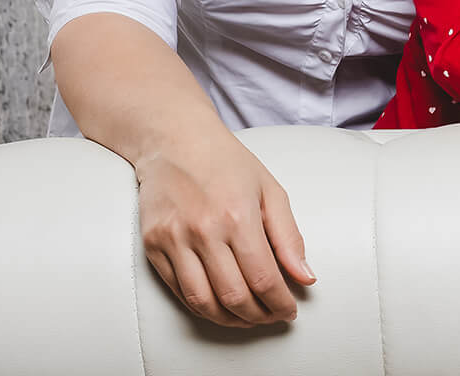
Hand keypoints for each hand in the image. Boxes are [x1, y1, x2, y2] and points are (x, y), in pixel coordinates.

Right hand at [135, 131, 316, 327]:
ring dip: (230, 319)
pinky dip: (202, 306)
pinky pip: (179, 291)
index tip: (289, 311)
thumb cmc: (228, 163)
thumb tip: (305, 279)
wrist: (175, 141)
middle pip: (234, 296)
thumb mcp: (270, 190)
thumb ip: (289, 237)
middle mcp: (204, 230)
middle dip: (258, 316)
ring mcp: (174, 239)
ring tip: (247, 317)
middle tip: (271, 316)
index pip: (263, 278)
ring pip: (203, 302)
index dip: (279, 304)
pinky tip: (220, 305)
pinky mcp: (153, 246)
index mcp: (239, 215)